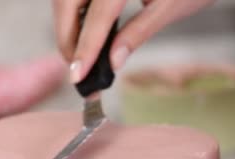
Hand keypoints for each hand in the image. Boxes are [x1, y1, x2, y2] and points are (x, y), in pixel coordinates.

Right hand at [52, 0, 213, 82]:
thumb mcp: (170, 8)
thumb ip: (139, 33)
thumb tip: (112, 62)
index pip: (98, 15)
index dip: (85, 48)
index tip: (78, 76)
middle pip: (67, 4)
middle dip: (67, 39)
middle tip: (78, 70)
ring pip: (64, 0)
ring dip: (67, 28)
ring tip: (82, 55)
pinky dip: (73, 15)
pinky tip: (85, 33)